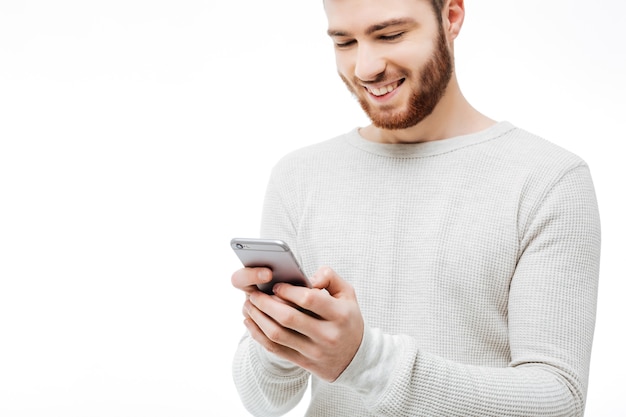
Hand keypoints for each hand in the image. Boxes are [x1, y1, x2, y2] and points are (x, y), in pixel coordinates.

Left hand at [242, 266, 364, 381]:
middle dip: (265, 303)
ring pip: (278, 335)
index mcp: (340, 314)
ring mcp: (315, 351)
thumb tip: (308, 277)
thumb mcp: (347, 294)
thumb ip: (329, 276)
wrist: (356, 358)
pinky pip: (275, 349)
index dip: (289, 291)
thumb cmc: (348, 319)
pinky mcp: (304, 362)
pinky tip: (250, 322)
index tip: (276, 286)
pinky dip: (258, 335)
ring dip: (258, 318)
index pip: (309, 299)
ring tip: (248, 306)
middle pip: (288, 317)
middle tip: (254, 294)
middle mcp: (328, 335)